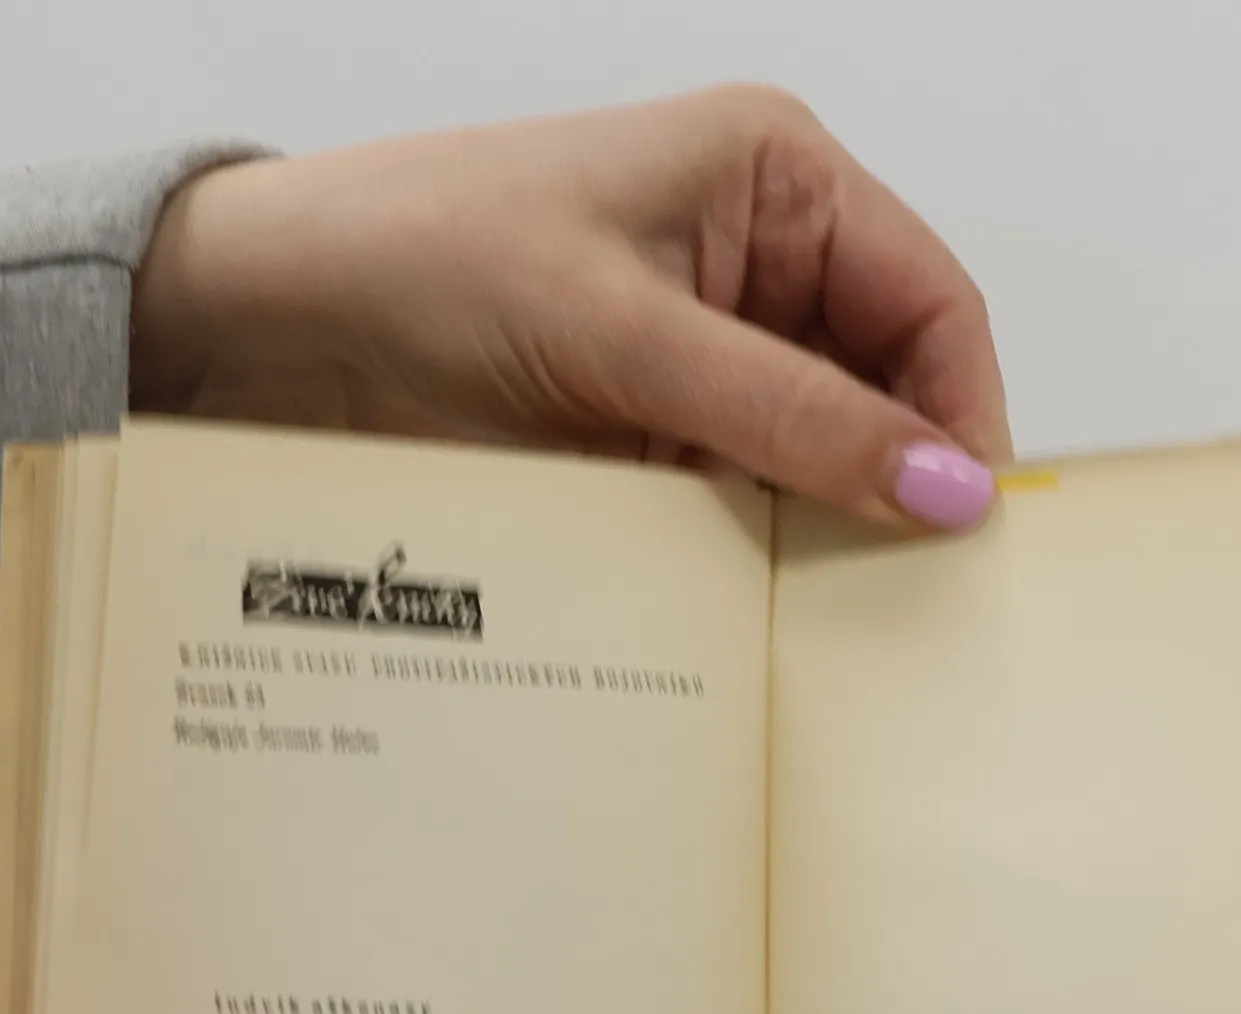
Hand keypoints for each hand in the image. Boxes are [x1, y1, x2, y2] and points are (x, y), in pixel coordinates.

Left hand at [131, 86, 1010, 530]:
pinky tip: (765, 599)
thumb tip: (944, 486)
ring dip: (829, 524)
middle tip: (912, 591)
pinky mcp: (660, 429)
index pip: (930, 302)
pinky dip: (764, 549)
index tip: (964, 528)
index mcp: (775, 178)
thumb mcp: (629, 333)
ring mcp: (708, 353)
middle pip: (888, 385)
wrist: (276, 326)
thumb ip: (794, 416)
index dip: (960, 414)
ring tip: (839, 608)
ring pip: (823, 453)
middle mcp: (758, 259)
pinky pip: (750, 498)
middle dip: (900, 479)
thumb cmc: (425, 257)